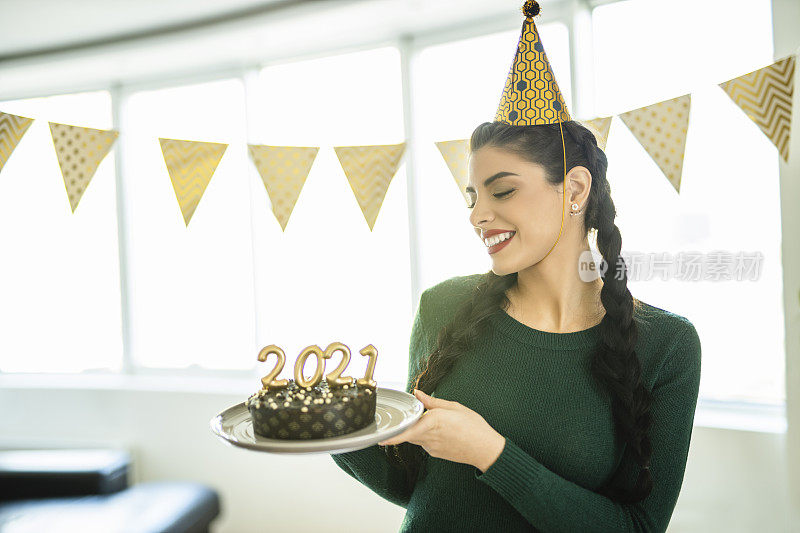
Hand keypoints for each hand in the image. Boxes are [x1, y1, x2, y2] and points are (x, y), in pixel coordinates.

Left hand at [377, 389, 505, 472]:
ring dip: (416, 430)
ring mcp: (432, 447)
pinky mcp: (435, 453)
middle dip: (403, 427)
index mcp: (434, 420)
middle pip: (408, 432)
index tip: (380, 437)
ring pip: (414, 437)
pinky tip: (441, 433)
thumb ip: (433, 401)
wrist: (485, 449)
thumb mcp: (455, 407)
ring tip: (436, 424)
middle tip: (401, 422)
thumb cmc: (474, 426)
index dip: (392, 435)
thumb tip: (417, 393)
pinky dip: (426, 436)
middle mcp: (429, 436)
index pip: (407, 430)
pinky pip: (423, 443)